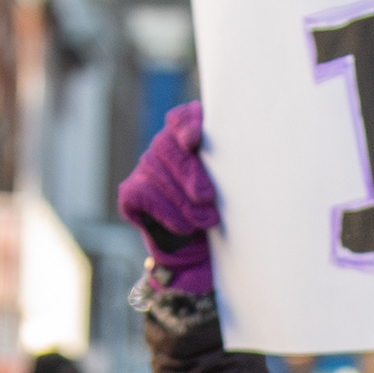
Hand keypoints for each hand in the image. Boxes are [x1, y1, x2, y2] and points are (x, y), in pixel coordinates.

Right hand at [116, 101, 219, 300]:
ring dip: (183, 201)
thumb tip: (242, 154)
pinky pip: (145, 194)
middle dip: (189, 173)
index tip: (193, 138)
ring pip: (157, 172)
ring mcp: (146, 168)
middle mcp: (164, 147)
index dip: (186, 123)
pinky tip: (185, 227)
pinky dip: (168, 213)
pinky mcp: (131, 191)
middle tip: (207, 197)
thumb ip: (231, 167)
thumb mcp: (234, 191)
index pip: (182, 118)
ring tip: (206, 220)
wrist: (203, 255)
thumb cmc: (223, 214)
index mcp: (190, 138)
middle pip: (168, 146)